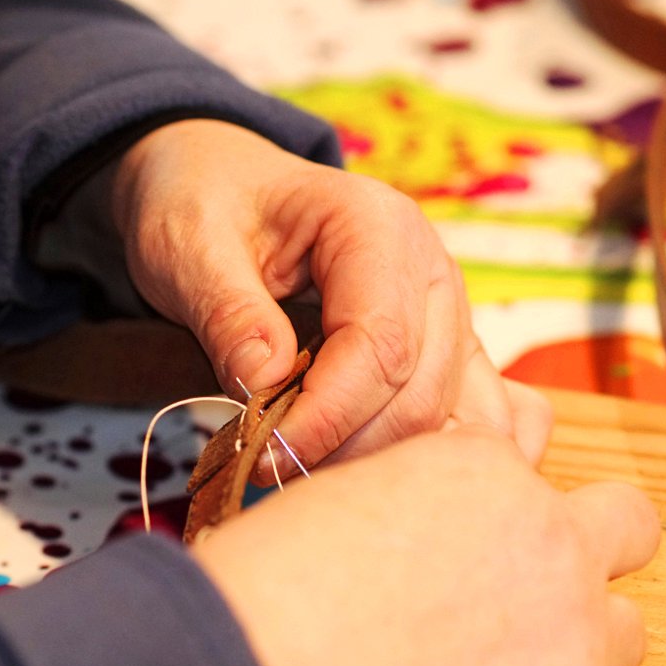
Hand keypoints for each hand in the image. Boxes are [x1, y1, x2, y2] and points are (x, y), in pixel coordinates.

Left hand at [112, 119, 513, 473]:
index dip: (325, 417)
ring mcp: (446, 313)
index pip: (379, 346)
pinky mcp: (442, 349)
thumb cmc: (205, 203)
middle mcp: (431, 270)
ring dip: (382, 463)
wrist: (220, 185)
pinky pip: (476, 413)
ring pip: (450, 417)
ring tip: (306, 478)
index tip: (262, 459)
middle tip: (268, 474)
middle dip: (347, 450)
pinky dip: (438, 455)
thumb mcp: (189, 245)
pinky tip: (385, 481)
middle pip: (421, 393)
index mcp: (377, 227)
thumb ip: (227, 310)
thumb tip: (264, 381)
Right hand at [192, 422, 660, 665]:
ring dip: (576, 642)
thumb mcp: (350, 498)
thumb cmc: (275, 587)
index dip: (507, 503)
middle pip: (628, 527)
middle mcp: (548, 538)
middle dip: (589, 552)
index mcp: (483, 465)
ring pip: (624, 633)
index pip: (536, 465)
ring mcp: (571, 634)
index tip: (481, 537)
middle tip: (532, 585)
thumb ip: (427, 494)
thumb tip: (447, 527)